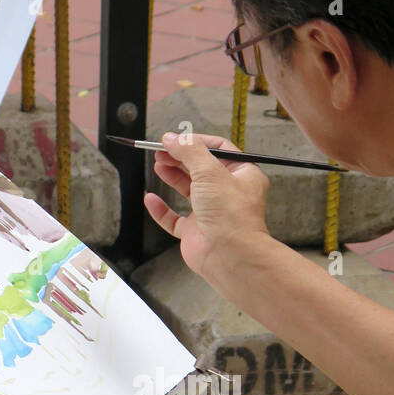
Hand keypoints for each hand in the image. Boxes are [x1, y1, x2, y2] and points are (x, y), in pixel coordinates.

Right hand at [144, 131, 269, 283]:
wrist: (230, 256)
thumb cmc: (231, 216)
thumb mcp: (210, 172)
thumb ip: (189, 151)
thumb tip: (172, 138)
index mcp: (242, 175)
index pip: (219, 150)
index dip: (196, 142)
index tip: (176, 139)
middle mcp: (228, 194)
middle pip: (201, 169)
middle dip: (180, 158)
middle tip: (161, 150)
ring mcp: (211, 213)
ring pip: (189, 191)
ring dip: (172, 177)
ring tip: (158, 164)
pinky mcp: (196, 232)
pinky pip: (175, 219)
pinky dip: (162, 209)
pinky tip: (151, 199)